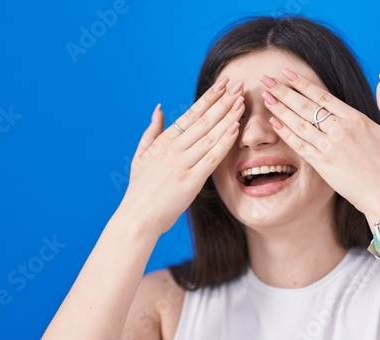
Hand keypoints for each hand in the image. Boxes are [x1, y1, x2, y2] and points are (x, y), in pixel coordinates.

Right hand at [119, 77, 245, 235]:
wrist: (137, 217)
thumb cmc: (140, 189)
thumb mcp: (141, 155)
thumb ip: (151, 131)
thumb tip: (159, 108)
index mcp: (164, 141)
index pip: (191, 113)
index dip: (209, 97)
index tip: (223, 83)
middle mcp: (174, 149)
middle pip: (204, 120)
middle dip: (223, 101)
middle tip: (239, 84)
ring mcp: (182, 164)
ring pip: (210, 135)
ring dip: (228, 117)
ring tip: (242, 101)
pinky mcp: (191, 181)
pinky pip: (211, 158)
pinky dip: (224, 142)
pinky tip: (236, 129)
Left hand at [259, 68, 379, 222]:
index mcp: (356, 118)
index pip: (322, 95)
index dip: (302, 83)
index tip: (287, 73)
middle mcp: (340, 129)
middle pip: (306, 105)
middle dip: (284, 91)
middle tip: (267, 80)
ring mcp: (329, 147)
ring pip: (299, 123)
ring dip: (280, 109)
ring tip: (265, 96)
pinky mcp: (323, 164)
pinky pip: (300, 145)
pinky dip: (286, 133)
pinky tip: (274, 123)